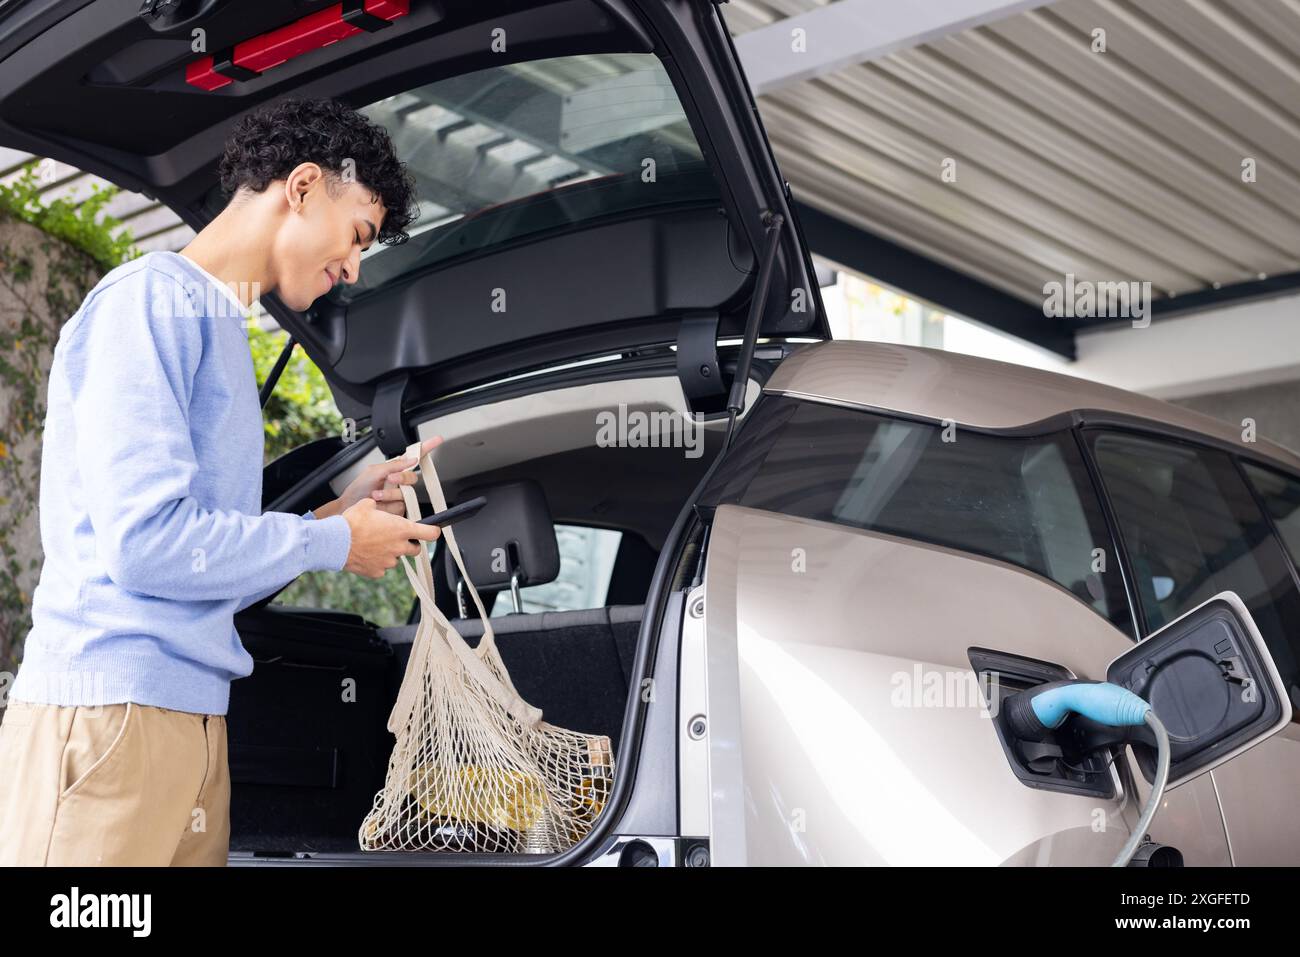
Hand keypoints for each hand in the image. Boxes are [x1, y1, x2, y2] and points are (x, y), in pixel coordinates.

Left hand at [325, 436, 442, 517]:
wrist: (349, 508)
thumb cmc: (358, 490)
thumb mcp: (372, 472)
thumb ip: (393, 465)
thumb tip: (411, 460)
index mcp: (393, 470)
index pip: (413, 457)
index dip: (426, 448)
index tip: (437, 439)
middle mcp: (399, 484)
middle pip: (412, 478)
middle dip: (402, 478)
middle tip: (389, 479)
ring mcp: (400, 497)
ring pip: (407, 493)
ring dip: (390, 493)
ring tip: (376, 495)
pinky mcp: (399, 510)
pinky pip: (402, 506)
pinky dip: (389, 504)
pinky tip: (379, 505)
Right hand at [341, 497, 440, 578]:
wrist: (334, 542)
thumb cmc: (351, 522)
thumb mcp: (367, 505)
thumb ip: (379, 507)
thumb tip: (376, 504)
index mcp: (401, 529)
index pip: (430, 533)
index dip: (433, 531)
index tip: (433, 531)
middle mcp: (399, 547)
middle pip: (415, 550)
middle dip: (409, 544)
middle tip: (397, 538)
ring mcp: (389, 561)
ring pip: (396, 558)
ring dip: (390, 552)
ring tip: (373, 545)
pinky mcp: (377, 572)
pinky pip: (381, 568)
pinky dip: (376, 562)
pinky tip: (366, 554)